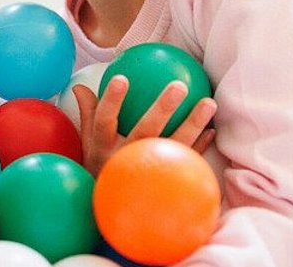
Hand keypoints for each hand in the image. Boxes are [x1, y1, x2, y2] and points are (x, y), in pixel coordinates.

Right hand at [73, 75, 216, 175]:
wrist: (110, 213)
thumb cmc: (101, 170)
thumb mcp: (88, 146)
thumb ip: (88, 114)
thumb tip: (80, 86)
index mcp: (104, 149)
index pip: (104, 122)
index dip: (111, 101)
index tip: (121, 78)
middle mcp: (126, 159)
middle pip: (145, 131)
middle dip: (163, 108)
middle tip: (179, 85)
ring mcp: (148, 173)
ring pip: (173, 146)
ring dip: (193, 124)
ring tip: (209, 103)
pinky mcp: (167, 183)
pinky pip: (186, 161)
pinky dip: (200, 146)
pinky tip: (212, 130)